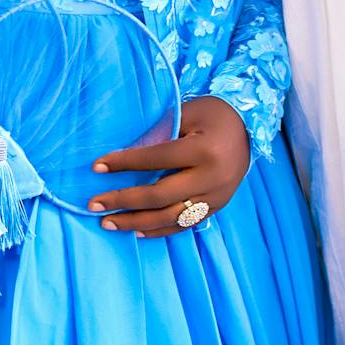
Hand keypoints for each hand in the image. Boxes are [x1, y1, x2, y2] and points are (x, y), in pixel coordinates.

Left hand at [88, 94, 251, 235]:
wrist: (249, 124)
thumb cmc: (212, 113)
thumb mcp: (186, 113)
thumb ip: (159, 136)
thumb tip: (122, 160)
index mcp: (203, 150)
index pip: (155, 160)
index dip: (124, 163)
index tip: (97, 166)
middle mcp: (212, 177)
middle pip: (160, 196)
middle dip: (123, 201)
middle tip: (94, 204)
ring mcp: (217, 196)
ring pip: (171, 218)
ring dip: (137, 223)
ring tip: (109, 223)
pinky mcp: (218, 206)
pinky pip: (185, 225)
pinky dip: (160, 230)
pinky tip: (137, 232)